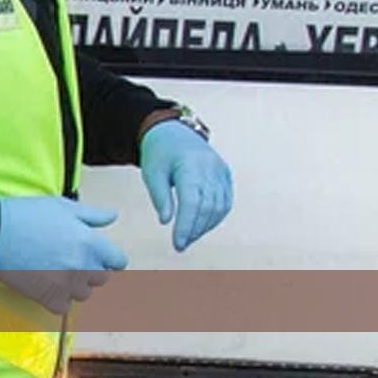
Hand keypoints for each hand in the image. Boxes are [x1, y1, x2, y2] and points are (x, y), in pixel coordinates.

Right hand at [0, 196, 126, 310]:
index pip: (118, 261)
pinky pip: (63, 307)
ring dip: (74, 286)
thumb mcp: (63, 206)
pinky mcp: (47, 297)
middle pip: (101, 279)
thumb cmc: (27, 215)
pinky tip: (46, 285)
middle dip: (90, 270)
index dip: (108, 258)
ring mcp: (66, 284)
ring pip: (83, 294)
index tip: (96, 256)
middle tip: (70, 260)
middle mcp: (82, 265)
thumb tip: (112, 217)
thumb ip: (92, 215)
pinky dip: (56, 300)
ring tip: (56, 272)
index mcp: (90, 242)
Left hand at [139, 120, 233, 253]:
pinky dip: (215, 217)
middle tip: (180, 245)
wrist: (174, 132)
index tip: (177, 243)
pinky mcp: (225, 175)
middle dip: (194, 230)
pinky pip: (225, 201)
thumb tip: (166, 221)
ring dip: (205, 226)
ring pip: (219, 207)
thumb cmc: (159, 154)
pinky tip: (201, 226)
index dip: (186, 226)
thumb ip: (159, 197)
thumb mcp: (152, 173)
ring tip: (188, 237)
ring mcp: (221, 170)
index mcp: (190, 165)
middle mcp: (211, 167)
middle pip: (207, 207)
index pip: (192, 202)